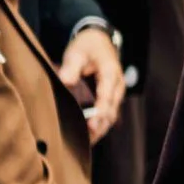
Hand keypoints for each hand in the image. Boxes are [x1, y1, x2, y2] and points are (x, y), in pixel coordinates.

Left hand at [60, 27, 124, 143]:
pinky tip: (89, 135)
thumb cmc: (87, 46)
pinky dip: (101, 124)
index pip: (107, 96)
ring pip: (112, 114)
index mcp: (110, 72)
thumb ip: (71, 66)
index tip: (92, 125)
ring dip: (101, 128)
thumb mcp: (76, 51)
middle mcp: (117, 84)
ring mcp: (116, 92)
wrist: (99, 41)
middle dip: (100, 125)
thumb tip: (66, 82)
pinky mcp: (111, 97)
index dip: (100, 112)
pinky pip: (109, 113)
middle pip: (112, 110)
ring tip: (87, 142)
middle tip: (87, 140)